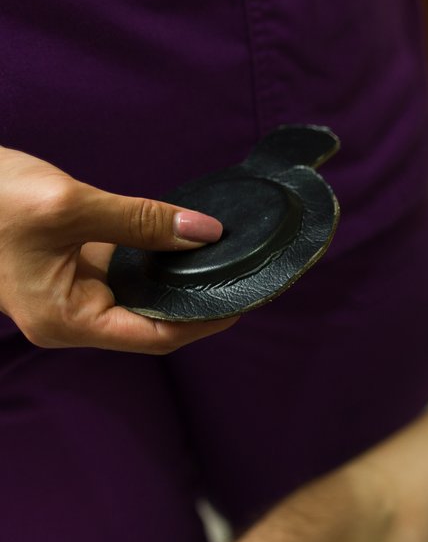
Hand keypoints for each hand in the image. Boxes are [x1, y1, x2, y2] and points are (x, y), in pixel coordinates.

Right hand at [0, 146, 236, 352]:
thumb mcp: (68, 205)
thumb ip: (139, 220)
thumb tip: (205, 233)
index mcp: (66, 319)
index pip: (156, 336)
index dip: (206, 320)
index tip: (247, 297)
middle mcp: (70, 314)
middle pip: (153, 318)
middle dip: (198, 296)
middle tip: (245, 270)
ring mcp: (69, 290)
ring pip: (141, 291)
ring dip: (178, 274)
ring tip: (225, 253)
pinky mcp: (69, 264)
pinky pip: (124, 268)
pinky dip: (154, 254)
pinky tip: (183, 236)